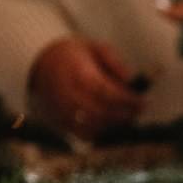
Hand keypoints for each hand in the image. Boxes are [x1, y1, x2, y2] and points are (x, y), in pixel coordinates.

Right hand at [28, 37, 143, 138]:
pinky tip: (112, 126)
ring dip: (114, 125)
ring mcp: (60, 108)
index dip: (126, 100)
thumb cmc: (74, 55)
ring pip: (92, 125)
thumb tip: (133, 79)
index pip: (105, 92)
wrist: (40, 62)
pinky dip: (100, 133)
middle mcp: (66, 92)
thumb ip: (115, 63)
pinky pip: (81, 134)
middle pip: (100, 111)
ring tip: (128, 118)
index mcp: (76, 72)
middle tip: (138, 111)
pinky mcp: (58, 120)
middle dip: (124, 114)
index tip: (142, 101)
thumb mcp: (95, 48)